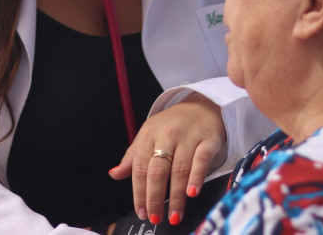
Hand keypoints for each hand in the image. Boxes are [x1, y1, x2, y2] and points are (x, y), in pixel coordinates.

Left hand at [108, 93, 224, 226]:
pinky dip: (196, 177)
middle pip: (158, 170)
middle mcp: (167, 135)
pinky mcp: (208, 140)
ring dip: (176, 196)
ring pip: (180, 170)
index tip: (141, 211)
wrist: (201, 105)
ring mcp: (188, 137)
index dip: (139, 192)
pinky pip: (201, 161)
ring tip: (173, 215)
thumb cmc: (171, 125)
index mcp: (148, 135)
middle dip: (155, 197)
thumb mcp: (148, 135)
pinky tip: (192, 193)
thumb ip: (132, 157)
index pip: (140, 167)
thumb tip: (114, 174)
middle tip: (155, 217)